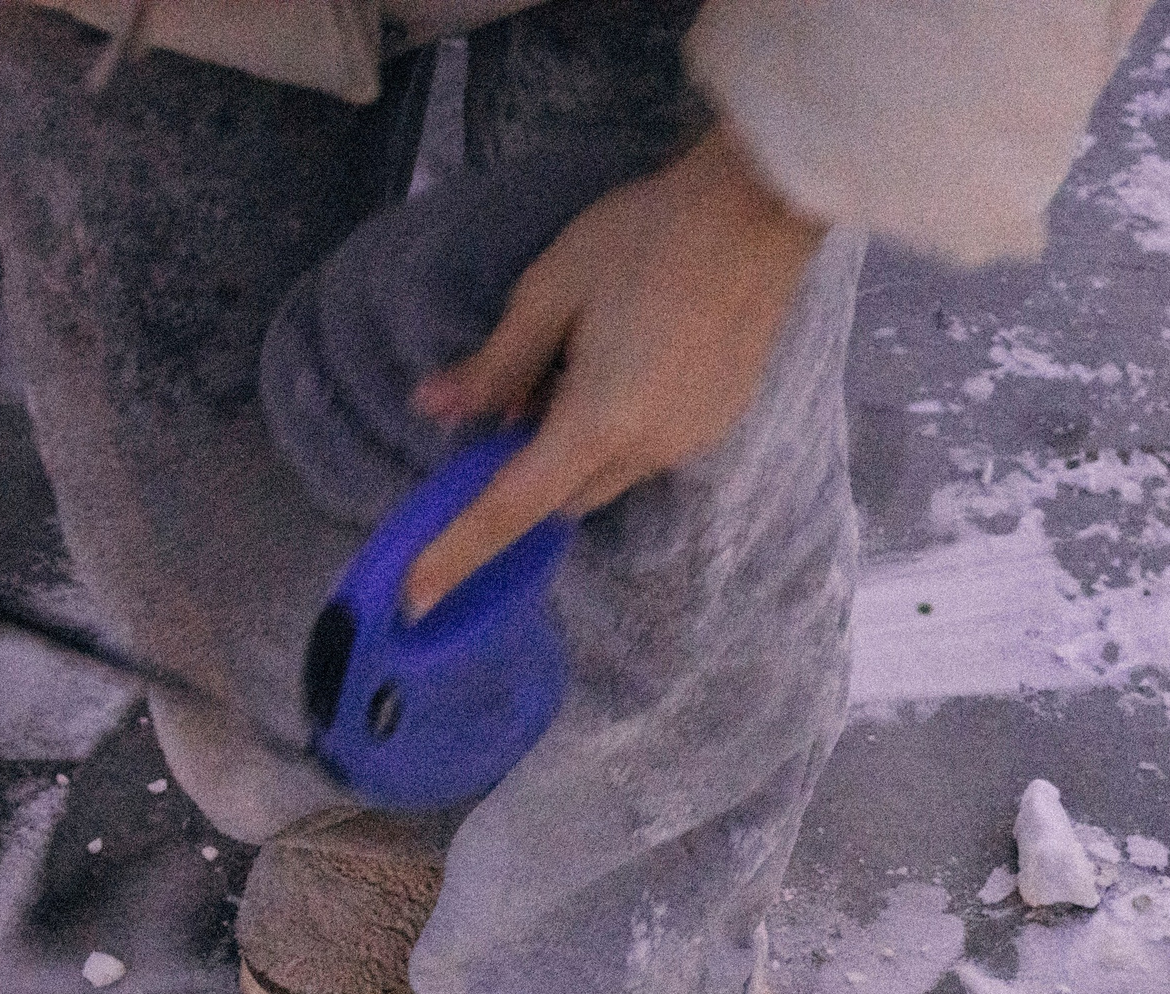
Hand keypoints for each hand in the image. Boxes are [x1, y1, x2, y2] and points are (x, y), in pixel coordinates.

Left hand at [402, 125, 823, 616]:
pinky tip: (622, 360)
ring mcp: (692, 442)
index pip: (511, 509)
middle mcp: (650, 452)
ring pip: (605, 476)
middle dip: (523, 474)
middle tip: (507, 398)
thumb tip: (436, 410)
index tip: (413, 601)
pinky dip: (613, 431)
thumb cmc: (644, 239)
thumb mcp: (549, 289)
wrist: (755, 216)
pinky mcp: (718, 423)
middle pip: (562, 498)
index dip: (456, 555)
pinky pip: (646, 451)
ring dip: (571, 447)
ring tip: (574, 360)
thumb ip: (495, 364)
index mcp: (600, 423)